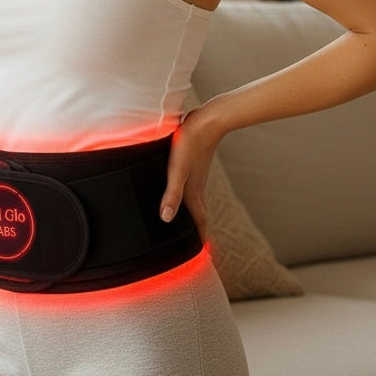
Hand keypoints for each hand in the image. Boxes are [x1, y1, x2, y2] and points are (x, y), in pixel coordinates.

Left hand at [159, 104, 224, 241]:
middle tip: (195, 245)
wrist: (209, 120)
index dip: (201, 238)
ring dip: (192, 213)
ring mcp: (196, 176)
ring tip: (185, 223)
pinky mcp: (193, 164)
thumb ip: (172, 194)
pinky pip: (191, 187)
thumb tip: (166, 219)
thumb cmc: (190, 143)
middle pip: (197, 214)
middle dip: (196, 230)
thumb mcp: (177, 170)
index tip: (205, 255)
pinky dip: (187, 197)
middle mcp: (196, 187)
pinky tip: (180, 192)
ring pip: (194, 200)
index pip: (200, 222)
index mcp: (194, 192)